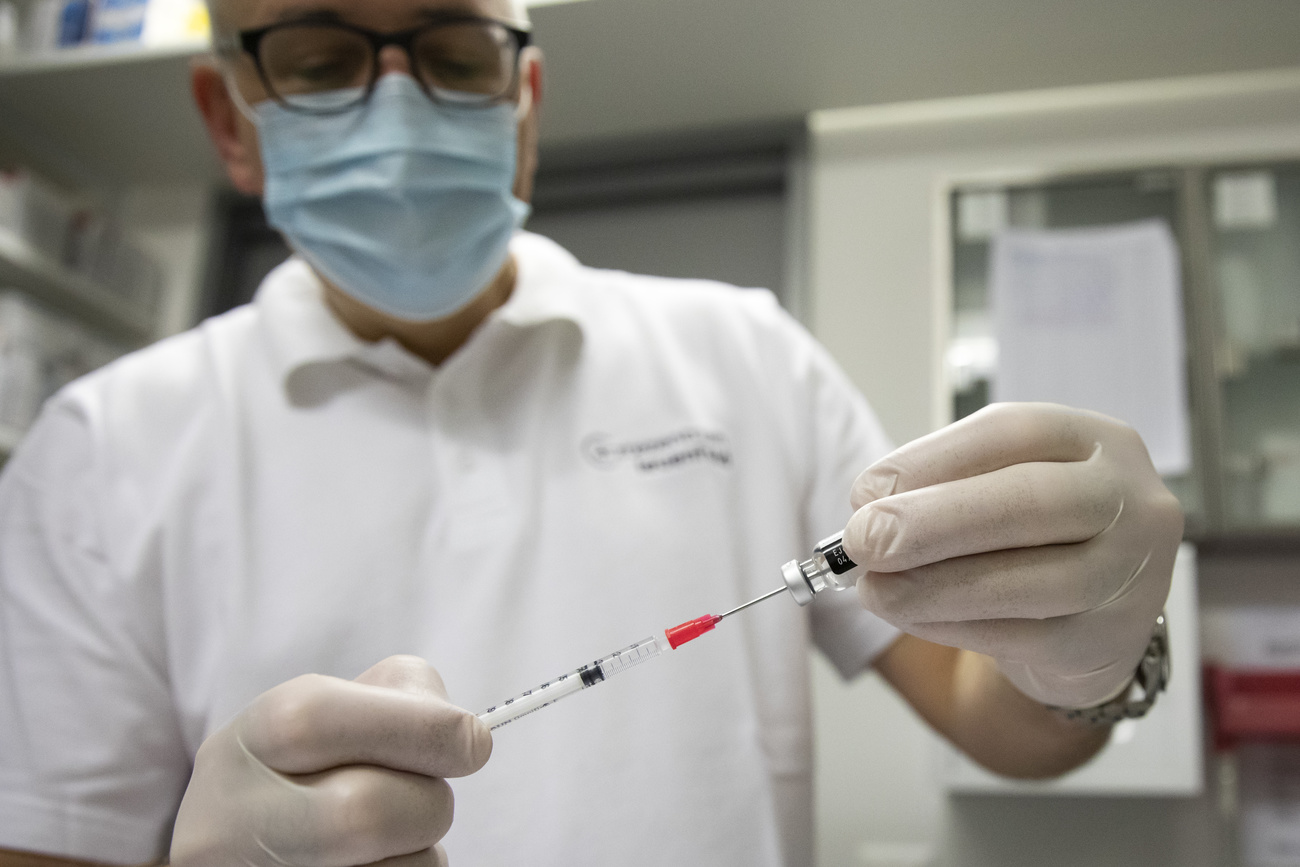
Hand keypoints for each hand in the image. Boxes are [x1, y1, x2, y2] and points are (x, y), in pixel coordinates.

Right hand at [170, 656, 491, 866]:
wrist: (244, 839)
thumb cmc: (309, 762)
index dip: (418, 727)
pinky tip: (375, 859)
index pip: (319, 720)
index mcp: (250, 740)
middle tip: (428, 793)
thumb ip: (399, 695)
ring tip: (392, 830)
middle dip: (426, 800)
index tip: (471, 743)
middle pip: (361, 813)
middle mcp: (231, 820)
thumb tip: (462, 737)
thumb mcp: (330, 708)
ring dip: (421, 847)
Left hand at [843, 403, 1182, 708]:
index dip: (932, 460)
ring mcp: (1131, 573)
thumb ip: (940, 488)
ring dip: (934, 586)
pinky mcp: (1110, 640)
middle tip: (862, 540)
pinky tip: (910, 615)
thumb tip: (869, 508)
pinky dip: (952, 626)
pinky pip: (1023, 638)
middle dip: (932, 522)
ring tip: (874, 588)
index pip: (1014, 434)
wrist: (1092, 618)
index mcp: (1095, 441)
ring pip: (1029, 583)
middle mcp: (1130, 500)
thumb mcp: (993, 487)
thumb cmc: (1032, 536)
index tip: (865, 490)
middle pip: (1030, 504)